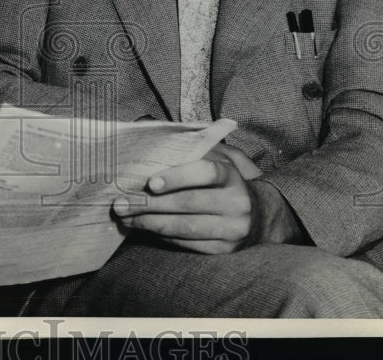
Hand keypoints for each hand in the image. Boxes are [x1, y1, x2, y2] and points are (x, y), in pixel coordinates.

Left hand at [113, 154, 254, 253]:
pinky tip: (146, 229)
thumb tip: (147, 132)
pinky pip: (188, 244)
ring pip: (185, 228)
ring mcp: (232, 229)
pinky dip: (164, 236)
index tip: (150, 183)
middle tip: (122, 203)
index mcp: (231, 175)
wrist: (259, 216)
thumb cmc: (224, 182)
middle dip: (150, 204)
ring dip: (150, 223)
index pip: (205, 173)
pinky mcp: (224, 250)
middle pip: (188, 203)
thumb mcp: (215, 159)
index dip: (177, 177)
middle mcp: (236, 203)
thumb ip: (189, 149)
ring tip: (127, 218)